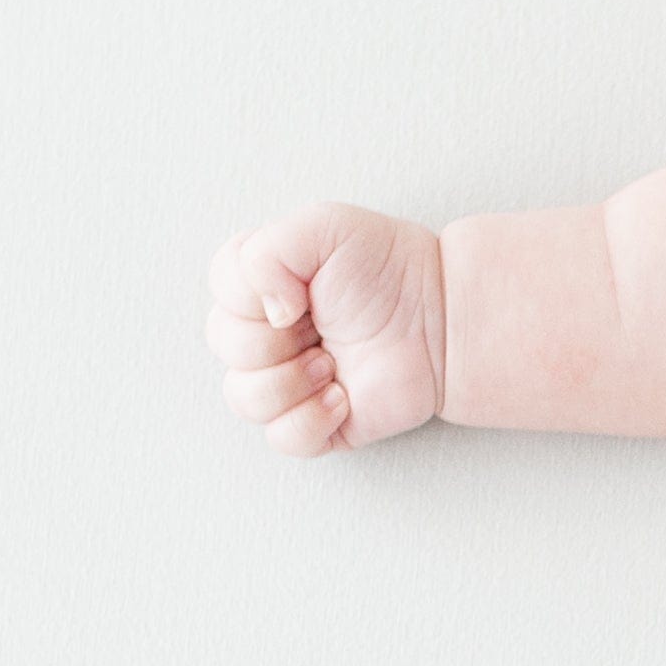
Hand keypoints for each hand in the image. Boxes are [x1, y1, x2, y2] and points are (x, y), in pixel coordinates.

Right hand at [206, 203, 445, 455]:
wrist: (445, 316)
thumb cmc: (390, 268)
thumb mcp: (323, 227)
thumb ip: (266, 252)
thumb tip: (263, 312)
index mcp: (261, 285)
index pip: (220, 292)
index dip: (253, 293)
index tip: (300, 290)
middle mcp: (268, 333)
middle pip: (226, 347)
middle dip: (273, 337)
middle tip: (321, 325)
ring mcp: (291, 380)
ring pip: (244, 398)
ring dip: (289, 381)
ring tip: (332, 362)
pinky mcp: (319, 421)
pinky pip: (283, 438)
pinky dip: (308, 420)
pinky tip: (342, 397)